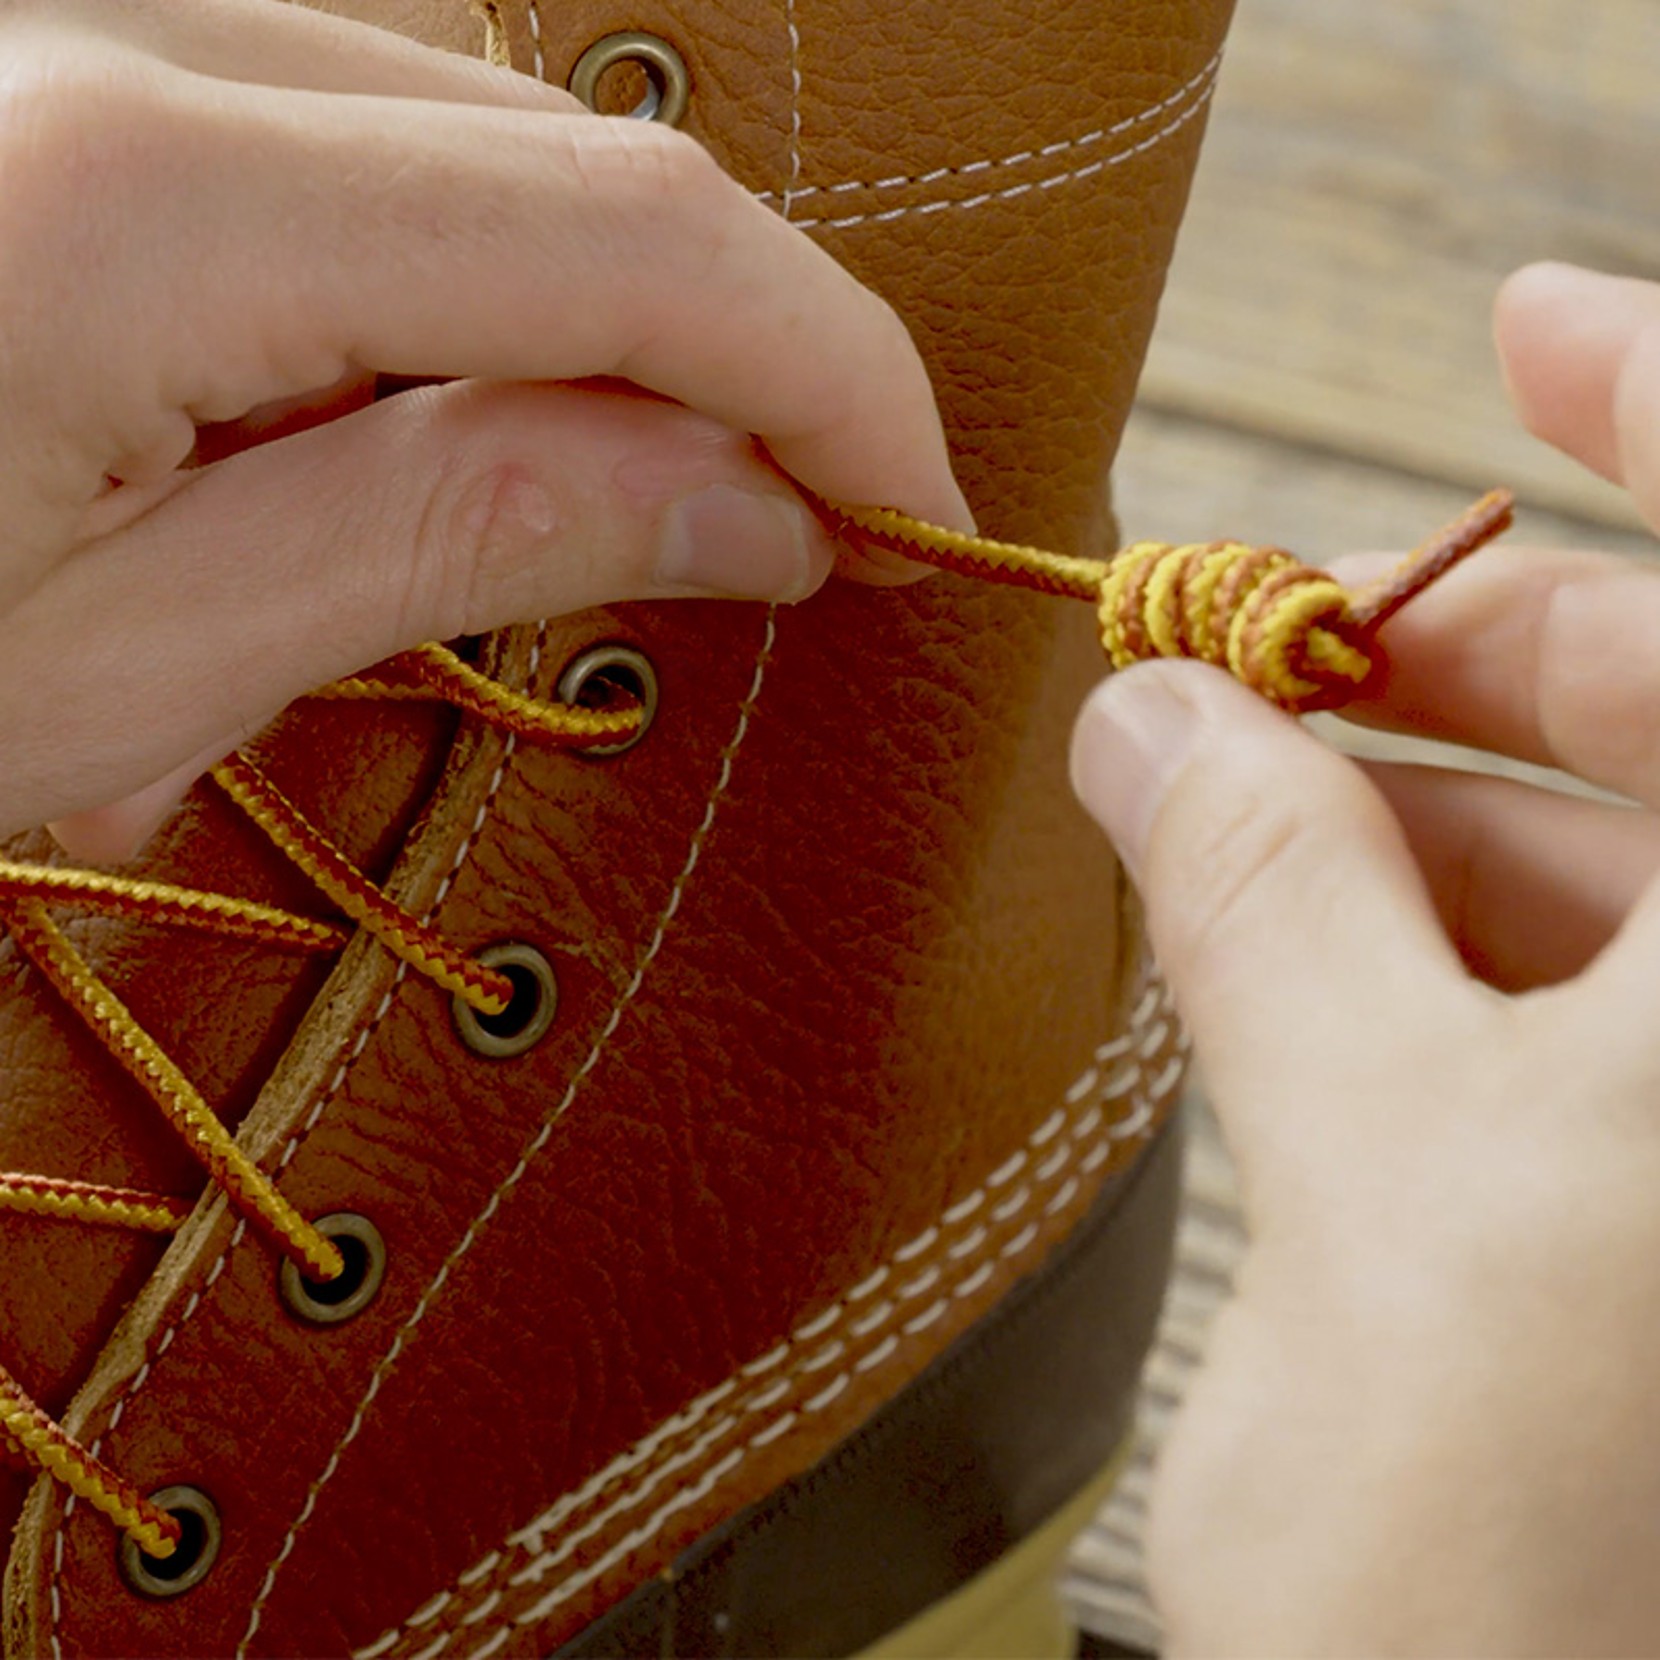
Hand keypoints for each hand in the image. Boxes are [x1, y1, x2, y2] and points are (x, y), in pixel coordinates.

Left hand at [0, 0, 968, 857]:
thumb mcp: (134, 665)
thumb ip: (455, 537)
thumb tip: (747, 498)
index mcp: (136, 198)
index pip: (623, 233)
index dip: (824, 365)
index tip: (915, 501)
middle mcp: (110, 34)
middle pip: (560, 159)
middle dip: (717, 354)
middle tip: (779, 531)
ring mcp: (79, 33)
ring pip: (461, 139)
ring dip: (565, 330)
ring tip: (520, 521)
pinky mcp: (60, 80)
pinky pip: (334, 140)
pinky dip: (429, 288)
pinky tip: (364, 435)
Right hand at [1071, 263, 1659, 1656]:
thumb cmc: (1546, 1583)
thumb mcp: (1387, 1182)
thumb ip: (1265, 903)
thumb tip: (1154, 724)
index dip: (1659, 415)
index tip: (1526, 325)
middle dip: (1465, 660)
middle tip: (1263, 639)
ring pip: (1620, 884)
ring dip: (1404, 819)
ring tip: (1222, 791)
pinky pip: (1570, 1014)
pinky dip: (1419, 949)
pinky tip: (1283, 934)